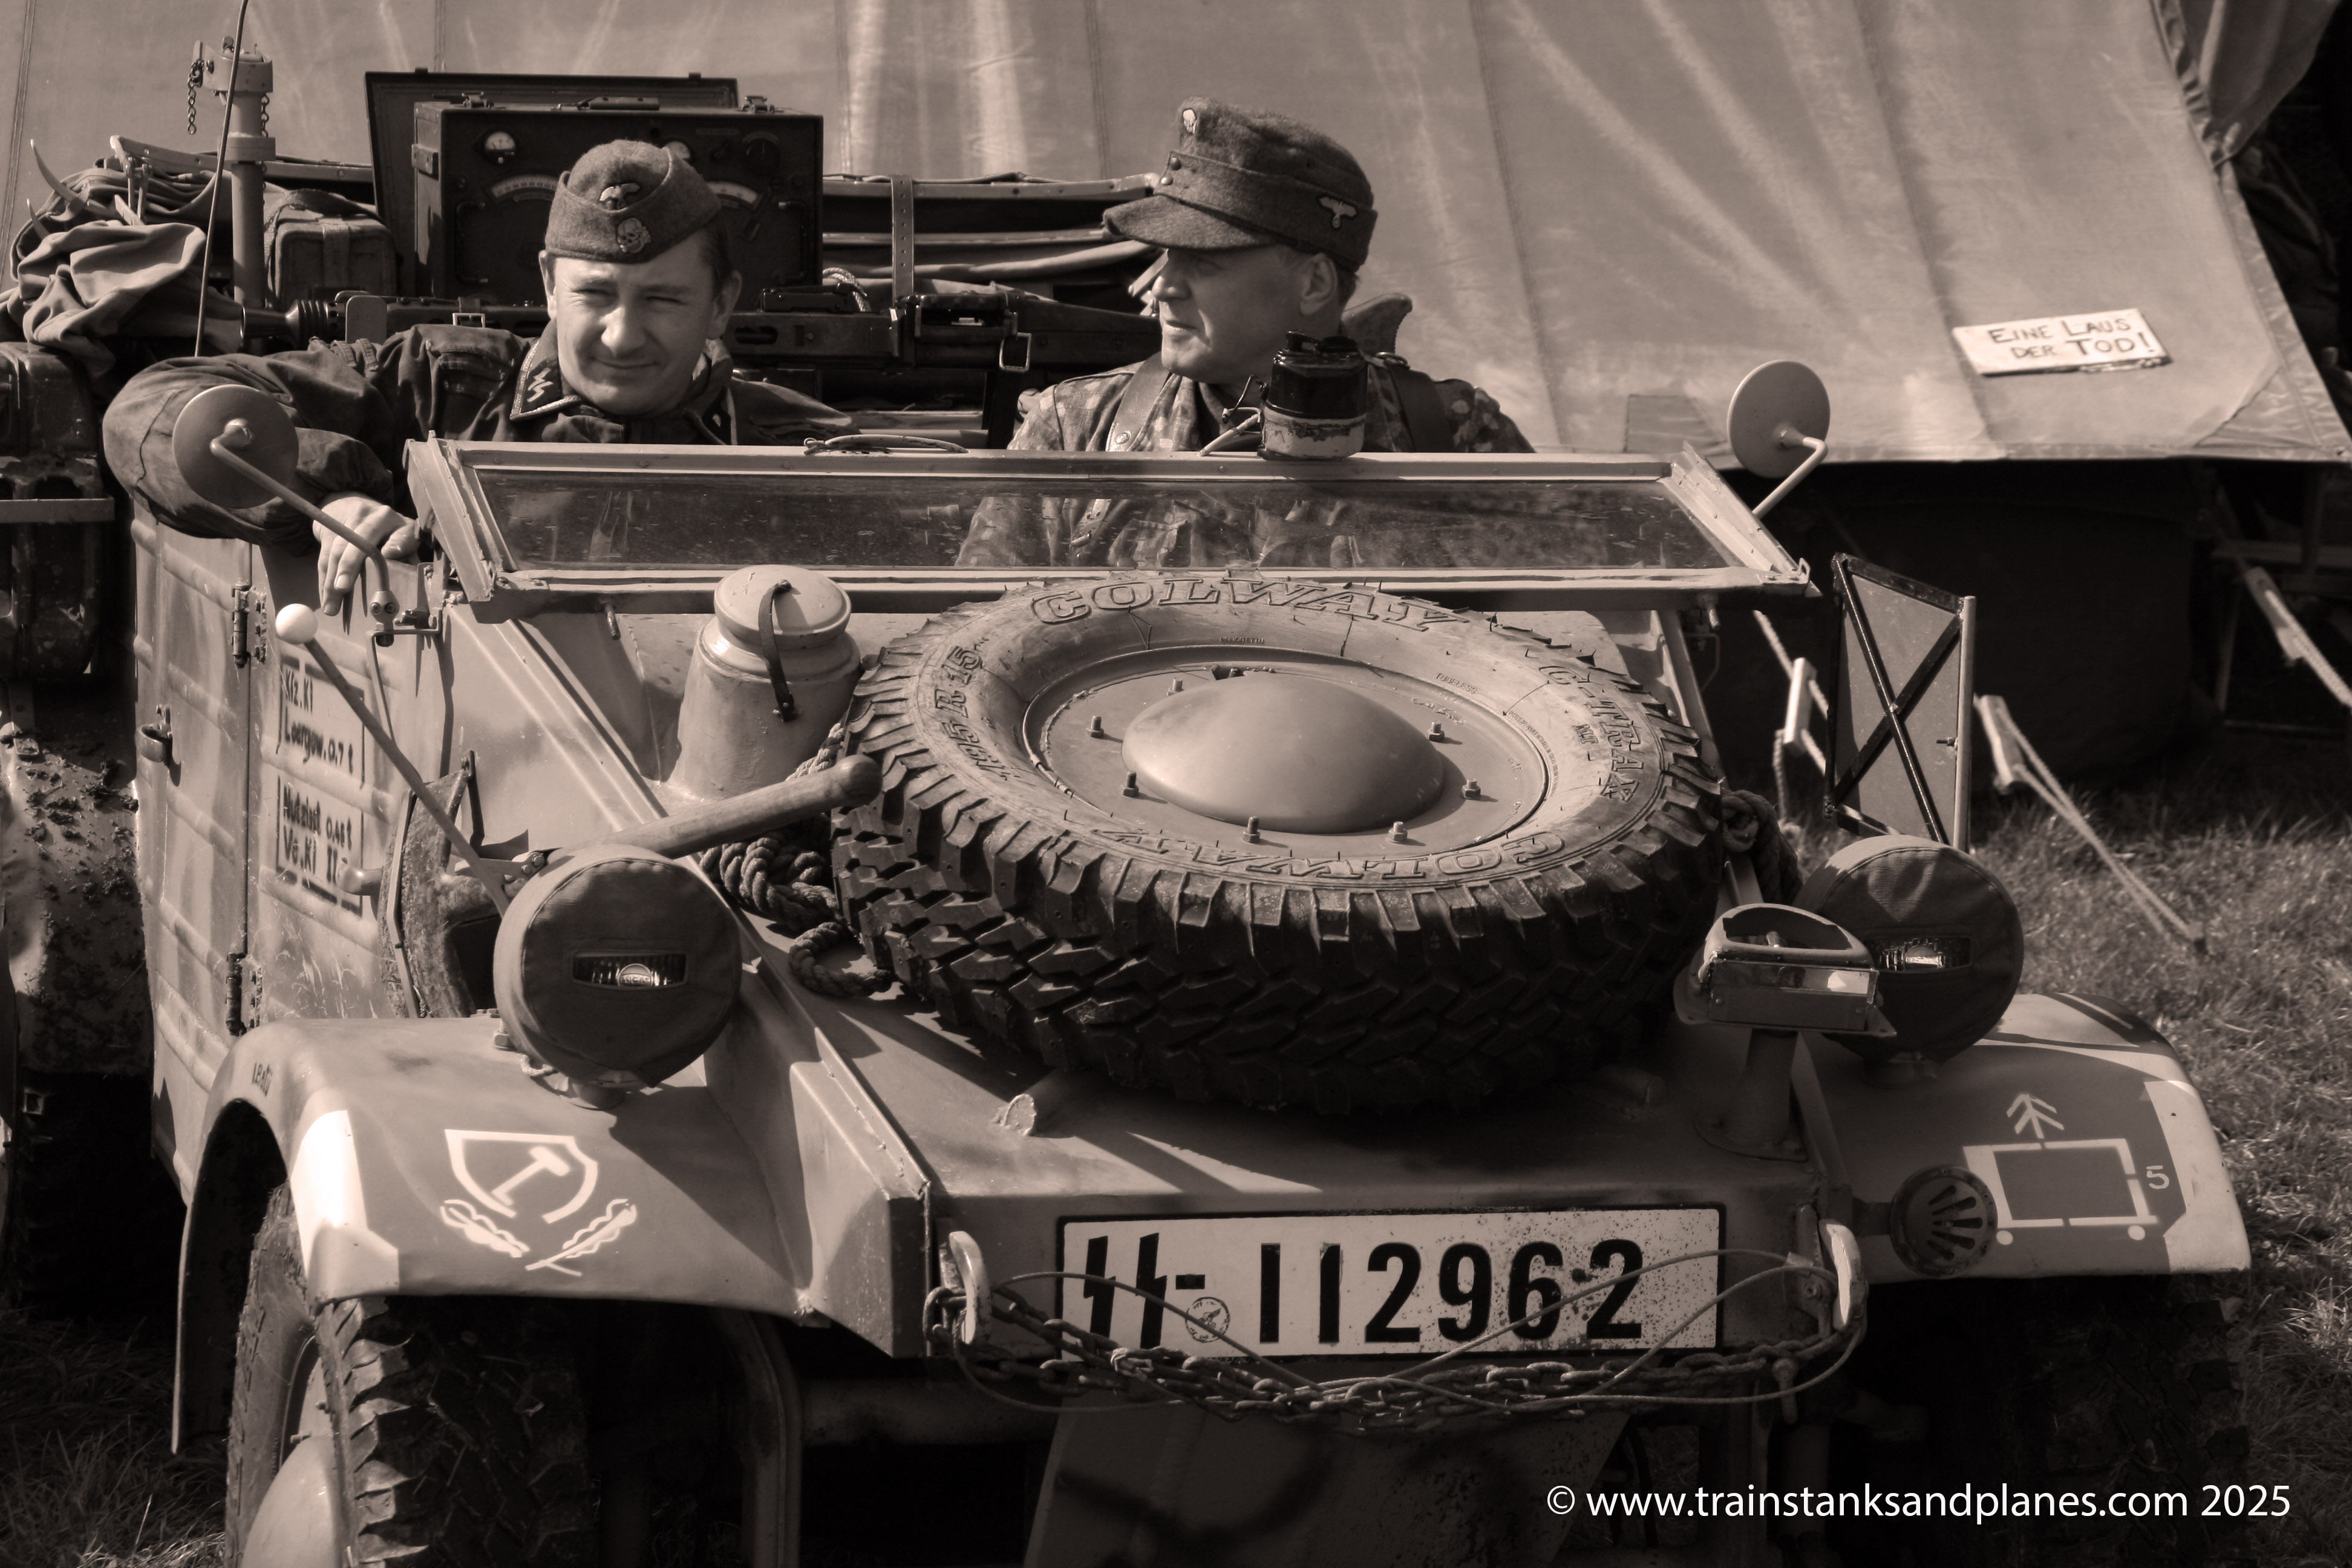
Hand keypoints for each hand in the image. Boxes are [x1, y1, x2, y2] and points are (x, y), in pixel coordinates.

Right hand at [314, 493, 419, 615]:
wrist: (348, 504)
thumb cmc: (384, 530)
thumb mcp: (402, 536)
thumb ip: (407, 555)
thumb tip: (411, 580)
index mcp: (395, 522)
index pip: (400, 533)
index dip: (396, 544)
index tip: (389, 555)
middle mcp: (370, 516)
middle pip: (359, 540)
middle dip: (350, 565)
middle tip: (342, 587)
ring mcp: (346, 520)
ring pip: (337, 551)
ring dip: (331, 580)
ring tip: (331, 606)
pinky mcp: (328, 529)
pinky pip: (324, 557)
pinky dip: (324, 579)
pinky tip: (325, 598)